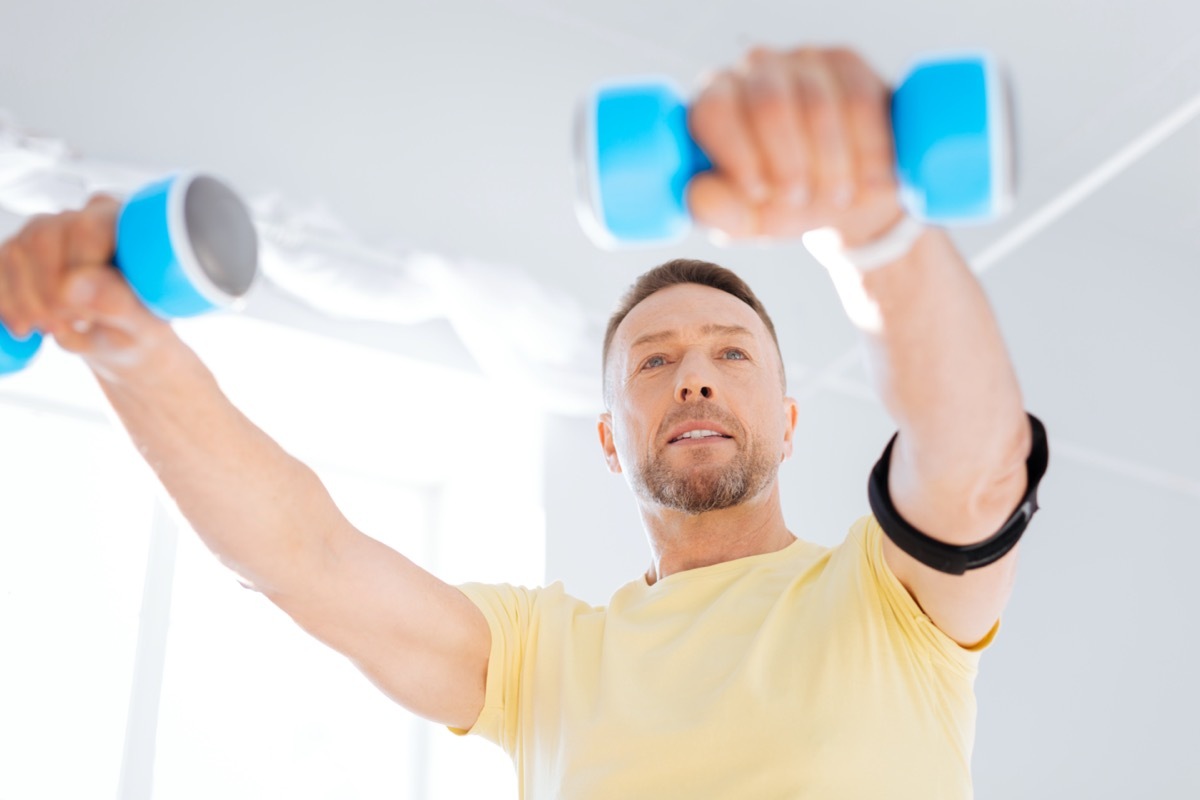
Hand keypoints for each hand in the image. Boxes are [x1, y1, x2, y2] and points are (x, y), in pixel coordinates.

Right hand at [0, 195, 169, 376]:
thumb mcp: (141, 327)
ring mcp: (48, 230)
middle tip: (64, 326)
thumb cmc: (139, 328)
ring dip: (25, 301)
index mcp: (125, 225)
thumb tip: (75, 285)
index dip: (76, 273)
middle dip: (46, 292)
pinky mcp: (21, 250)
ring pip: (15, 251)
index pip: (87, 229)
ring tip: (52, 329)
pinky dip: (6, 302)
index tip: (84, 316)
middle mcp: (84, 217)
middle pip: (43, 237)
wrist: (123, 338)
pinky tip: (27, 327)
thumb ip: (117, 304)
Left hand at [687, 46, 905, 246]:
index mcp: (714, 102)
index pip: (715, 111)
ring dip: (831, 162)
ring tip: (838, 198)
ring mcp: (800, 60)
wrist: (846, 192)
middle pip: (768, 104)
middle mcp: (752, 71)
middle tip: (801, 201)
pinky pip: (859, 100)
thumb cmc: (783, 202)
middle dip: (789, 162)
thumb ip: (720, 211)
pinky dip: (866, 148)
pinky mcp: (846, 63)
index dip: (737, 153)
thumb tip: (698, 194)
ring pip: (818, 104)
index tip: (759, 193)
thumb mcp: (750, 219)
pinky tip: (869, 179)